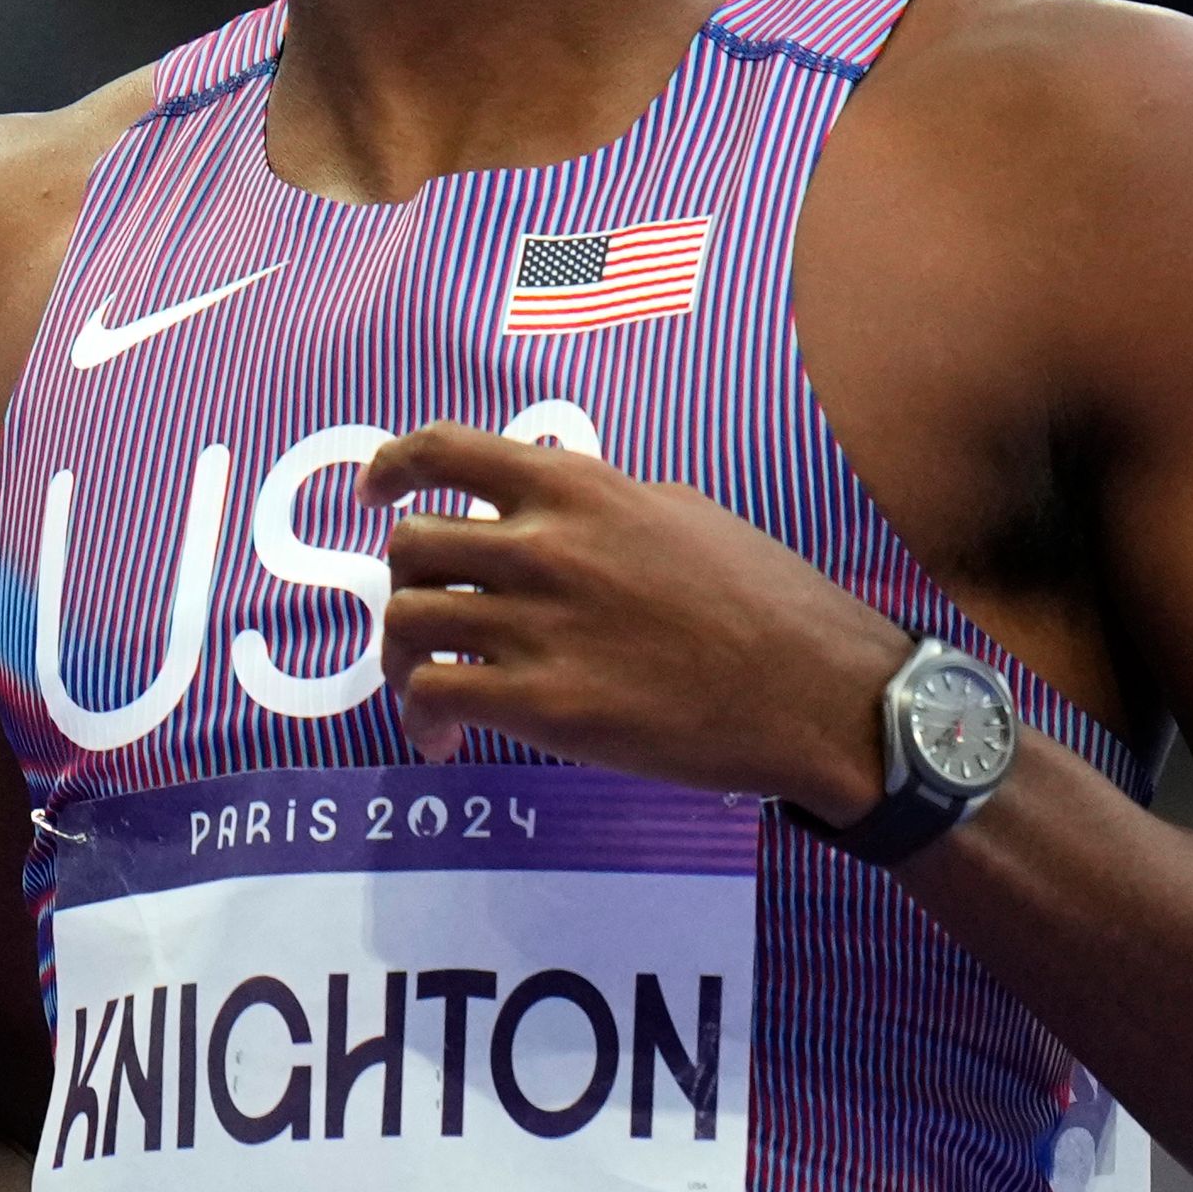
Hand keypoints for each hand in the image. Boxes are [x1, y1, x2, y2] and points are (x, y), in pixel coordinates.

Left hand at [362, 423, 907, 818]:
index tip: (377, 492)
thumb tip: (548, 515)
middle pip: (410, 545)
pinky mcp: (543, 705)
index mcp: (579, 488)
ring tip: (424, 689)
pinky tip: (443, 740)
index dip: (393, 467)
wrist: (815, 693)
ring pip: (407, 622)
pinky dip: (420, 717)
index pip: (445, 451)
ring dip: (401, 657)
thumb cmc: (766, 601)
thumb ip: (600, 506)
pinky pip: (434, 695)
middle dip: (406, 582)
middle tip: (428, 618)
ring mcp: (538, 626)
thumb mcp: (681, 514)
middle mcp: (546, 547)